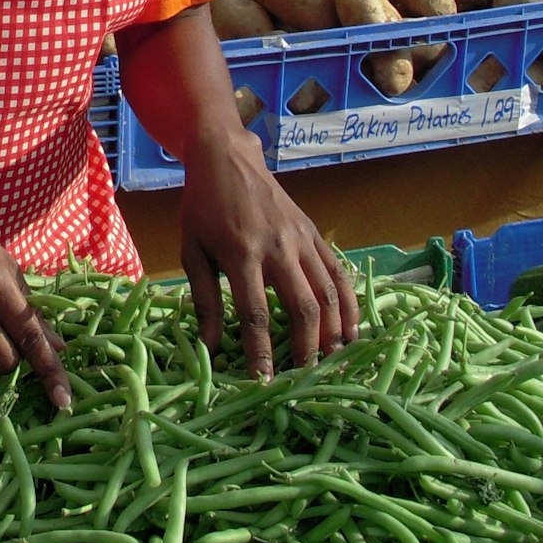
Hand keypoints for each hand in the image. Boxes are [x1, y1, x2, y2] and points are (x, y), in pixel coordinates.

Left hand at [177, 131, 359, 379]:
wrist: (227, 159)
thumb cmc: (203, 208)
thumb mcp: (191, 250)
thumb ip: (203, 298)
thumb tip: (211, 347)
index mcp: (241, 252)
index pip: (255, 313)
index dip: (261, 352)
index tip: (264, 383)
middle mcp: (277, 246)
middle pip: (301, 306)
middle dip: (305, 347)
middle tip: (304, 378)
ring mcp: (300, 238)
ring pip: (327, 291)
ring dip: (333, 329)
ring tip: (333, 361)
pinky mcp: (314, 233)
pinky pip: (337, 271)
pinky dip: (348, 302)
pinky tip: (350, 328)